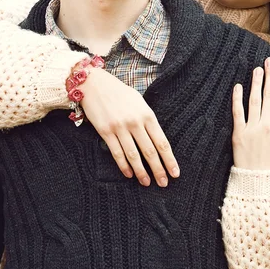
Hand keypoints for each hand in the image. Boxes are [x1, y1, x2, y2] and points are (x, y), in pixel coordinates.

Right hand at [80, 68, 179, 186]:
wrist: (95, 85)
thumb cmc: (119, 93)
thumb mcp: (139, 102)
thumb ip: (148, 120)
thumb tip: (156, 140)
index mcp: (147, 115)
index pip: (162, 142)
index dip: (169, 159)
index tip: (175, 172)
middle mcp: (135, 122)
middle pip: (150, 152)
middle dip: (159, 170)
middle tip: (164, 183)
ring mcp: (120, 128)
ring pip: (134, 156)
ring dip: (141, 172)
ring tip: (147, 182)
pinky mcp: (106, 132)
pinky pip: (117, 153)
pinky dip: (124, 166)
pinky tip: (129, 174)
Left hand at [231, 57, 269, 171]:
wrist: (259, 187)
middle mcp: (267, 124)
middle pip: (269, 95)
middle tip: (269, 61)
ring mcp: (252, 128)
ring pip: (254, 100)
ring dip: (256, 82)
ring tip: (257, 69)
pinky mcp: (238, 134)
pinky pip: (237, 112)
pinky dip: (237, 98)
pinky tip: (238, 86)